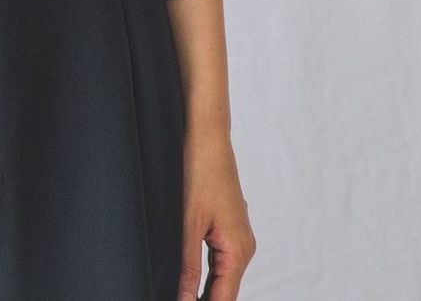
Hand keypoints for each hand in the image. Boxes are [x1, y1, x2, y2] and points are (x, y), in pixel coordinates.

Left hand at [176, 128, 255, 299]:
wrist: (207, 136)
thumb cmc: (201, 170)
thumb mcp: (188, 224)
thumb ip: (188, 266)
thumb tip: (184, 298)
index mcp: (238, 250)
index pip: (224, 299)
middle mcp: (243, 246)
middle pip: (224, 289)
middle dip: (202, 299)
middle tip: (177, 297)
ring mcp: (238, 235)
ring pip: (221, 274)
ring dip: (204, 287)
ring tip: (182, 293)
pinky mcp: (229, 225)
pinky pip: (219, 257)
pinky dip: (206, 270)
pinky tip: (189, 275)